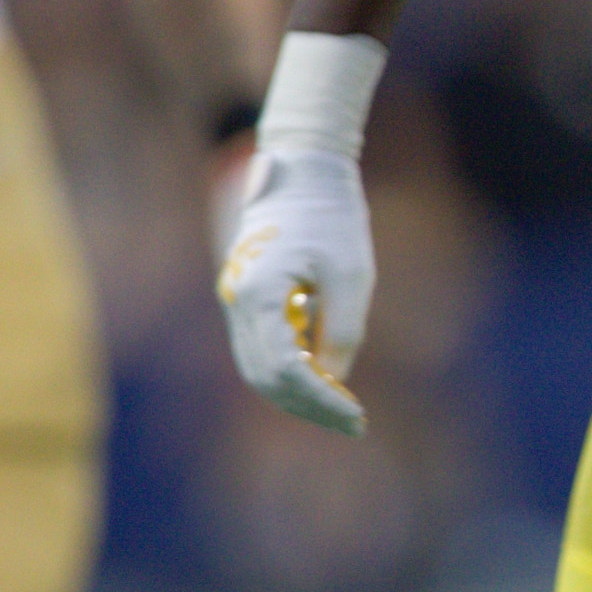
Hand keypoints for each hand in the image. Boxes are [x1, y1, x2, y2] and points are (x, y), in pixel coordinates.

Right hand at [219, 142, 373, 434]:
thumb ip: (342, 331)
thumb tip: (336, 380)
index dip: (321, 401)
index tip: (356, 416)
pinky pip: (260, 349)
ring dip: (297, 394)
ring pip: (257, 368)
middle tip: (353, 422)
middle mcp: (237, 301)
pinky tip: (325, 378)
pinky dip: (288, 371)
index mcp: (259, 295)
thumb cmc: (333, 217)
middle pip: (264, 378)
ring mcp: (235, 299)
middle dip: (309, 407)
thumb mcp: (352, 275)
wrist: (302, 170)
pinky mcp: (244, 297)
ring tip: (341, 408)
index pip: (285, 371)